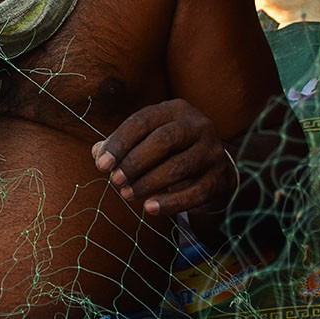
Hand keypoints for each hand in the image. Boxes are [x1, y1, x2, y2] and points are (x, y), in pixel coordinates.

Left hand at [92, 98, 235, 216]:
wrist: (216, 168)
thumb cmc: (171, 151)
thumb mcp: (148, 140)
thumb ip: (122, 144)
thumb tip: (98, 154)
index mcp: (175, 110)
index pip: (142, 121)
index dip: (119, 143)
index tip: (101, 165)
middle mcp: (198, 125)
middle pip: (163, 141)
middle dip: (134, 163)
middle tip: (115, 181)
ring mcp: (213, 150)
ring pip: (178, 167)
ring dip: (148, 183)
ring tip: (127, 195)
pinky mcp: (221, 177)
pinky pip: (195, 192)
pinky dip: (170, 203)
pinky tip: (150, 209)